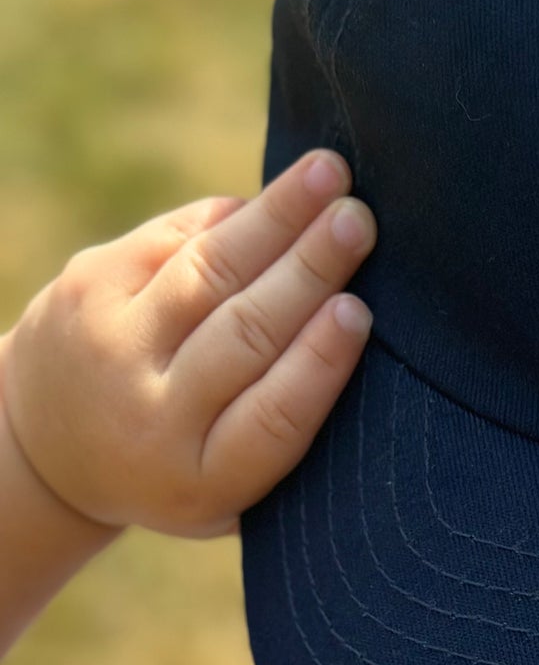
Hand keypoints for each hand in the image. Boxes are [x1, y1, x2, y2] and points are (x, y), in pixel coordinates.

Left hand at [0, 150, 375, 537]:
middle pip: (243, 333)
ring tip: (330, 177)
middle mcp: (149, 416)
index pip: (273, 416)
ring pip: (207, 272)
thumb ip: (287, 436)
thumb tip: (355, 329)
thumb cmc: (186, 466)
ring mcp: (111, 346)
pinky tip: (282, 196)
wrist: (54, 446)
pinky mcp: (87, 287)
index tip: (358, 312)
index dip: (317, 361)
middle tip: (358, 222)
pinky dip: (232, 215)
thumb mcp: (232, 487)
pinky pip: (173, 237)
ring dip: (276, 218)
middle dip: (307, 271)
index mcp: (203, 480)